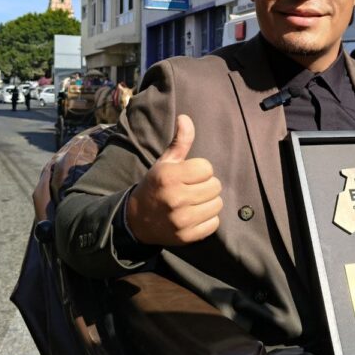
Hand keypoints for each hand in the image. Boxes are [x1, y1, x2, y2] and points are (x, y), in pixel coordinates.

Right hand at [125, 114, 222, 246]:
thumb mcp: (165, 163)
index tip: (189, 175)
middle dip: (206, 186)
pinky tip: (194, 215)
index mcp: (170, 176)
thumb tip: (186, 118)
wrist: (136, 220)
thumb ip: (179, 142)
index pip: (207, 168)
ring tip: (194, 202)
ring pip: (217, 204)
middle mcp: (176, 198)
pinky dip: (208, 219)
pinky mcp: (186, 236)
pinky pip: (214, 223)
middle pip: (215, 186)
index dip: (200, 170)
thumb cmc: (155, 186)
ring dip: (209, 202)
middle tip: (192, 189)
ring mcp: (181, 219)